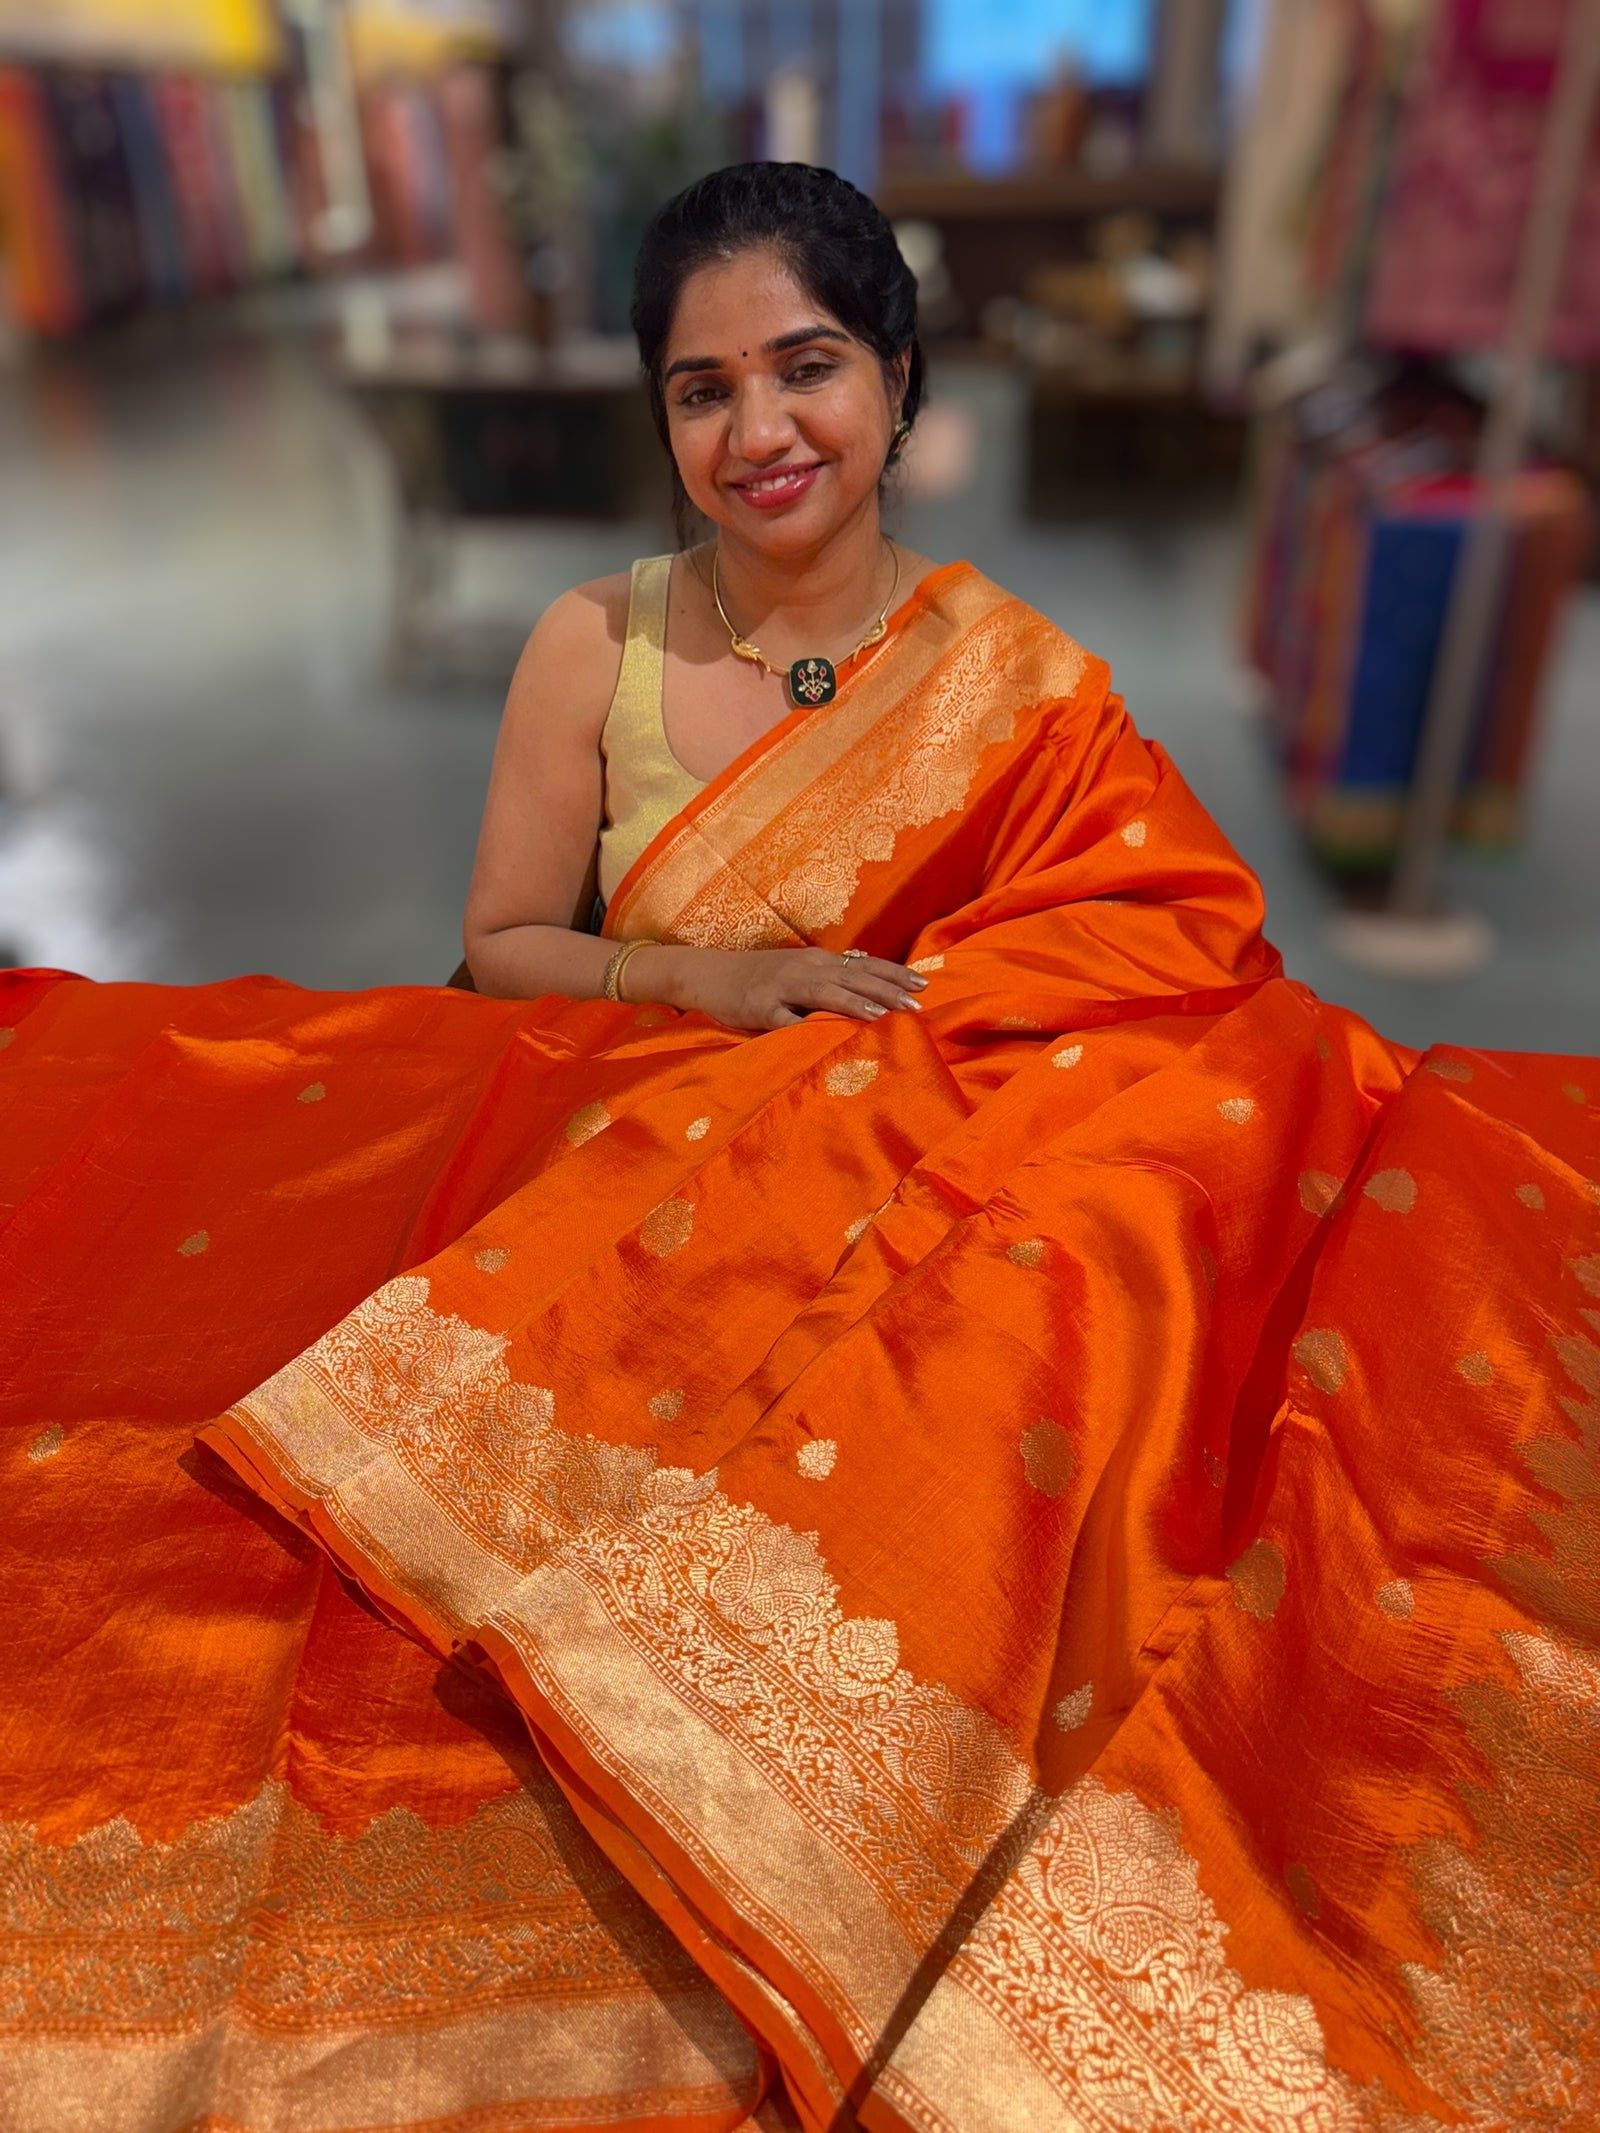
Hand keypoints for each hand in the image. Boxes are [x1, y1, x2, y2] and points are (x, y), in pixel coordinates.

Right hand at [640, 946, 927, 1031]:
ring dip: (856, 1002)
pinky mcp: (760, 1007)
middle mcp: (805, 968)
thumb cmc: (758, 978)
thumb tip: (869, 992)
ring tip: (883, 1013)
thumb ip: (829, 981)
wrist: (707, 973)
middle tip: (917, 1003)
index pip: (865, 965)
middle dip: (887, 990)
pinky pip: (787, 1018)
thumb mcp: (798, 974)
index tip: (924, 984)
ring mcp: (782, 987)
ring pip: (826, 993)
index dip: (894, 974)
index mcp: (818, 961)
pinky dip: (809, 1025)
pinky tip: (826, 1034)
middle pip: (853, 977)